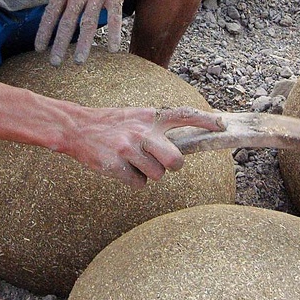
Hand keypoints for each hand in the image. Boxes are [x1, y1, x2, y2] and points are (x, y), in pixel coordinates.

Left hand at [34, 0, 133, 64]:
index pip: (51, 13)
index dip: (44, 32)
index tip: (39, 48)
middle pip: (66, 23)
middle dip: (59, 45)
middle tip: (54, 63)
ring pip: (88, 23)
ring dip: (83, 45)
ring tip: (79, 62)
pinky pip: (114, 18)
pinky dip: (112, 34)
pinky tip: (112, 49)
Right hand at [63, 106, 225, 188]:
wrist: (77, 128)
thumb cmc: (112, 124)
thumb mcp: (137, 116)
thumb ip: (158, 126)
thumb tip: (184, 143)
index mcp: (150, 116)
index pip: (184, 115)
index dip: (205, 121)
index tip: (221, 126)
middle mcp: (142, 131)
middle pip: (176, 161)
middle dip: (173, 166)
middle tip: (162, 162)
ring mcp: (129, 149)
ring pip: (157, 175)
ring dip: (148, 173)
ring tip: (132, 161)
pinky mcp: (116, 166)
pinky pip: (139, 184)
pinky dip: (133, 180)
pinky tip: (121, 168)